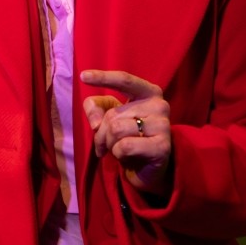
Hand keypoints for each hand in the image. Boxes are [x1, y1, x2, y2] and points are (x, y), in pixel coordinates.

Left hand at [81, 68, 172, 196]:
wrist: (148, 168)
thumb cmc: (129, 137)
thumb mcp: (110, 117)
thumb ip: (97, 108)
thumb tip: (95, 121)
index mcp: (149, 92)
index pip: (124, 80)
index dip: (103, 77)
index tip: (82, 76)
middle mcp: (159, 105)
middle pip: (112, 114)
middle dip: (101, 133)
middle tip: (105, 145)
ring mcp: (163, 125)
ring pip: (117, 129)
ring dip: (110, 144)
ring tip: (119, 149)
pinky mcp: (162, 147)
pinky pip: (125, 146)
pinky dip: (118, 154)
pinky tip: (128, 157)